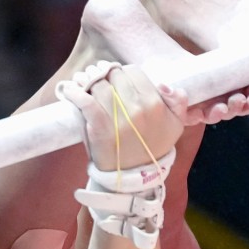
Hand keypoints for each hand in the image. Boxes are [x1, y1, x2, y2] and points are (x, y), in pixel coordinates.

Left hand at [58, 62, 186, 170]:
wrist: (136, 176)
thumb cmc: (154, 147)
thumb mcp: (176, 125)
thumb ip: (178, 101)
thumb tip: (164, 86)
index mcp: (155, 103)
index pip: (134, 72)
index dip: (124, 73)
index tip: (118, 80)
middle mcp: (138, 108)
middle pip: (114, 76)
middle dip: (106, 75)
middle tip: (99, 79)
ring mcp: (118, 119)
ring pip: (99, 85)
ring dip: (87, 80)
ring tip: (83, 82)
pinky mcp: (100, 128)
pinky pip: (86, 102)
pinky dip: (75, 93)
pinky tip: (70, 90)